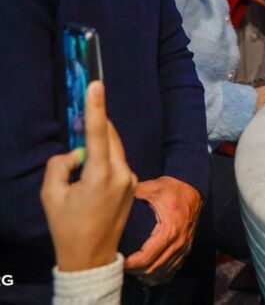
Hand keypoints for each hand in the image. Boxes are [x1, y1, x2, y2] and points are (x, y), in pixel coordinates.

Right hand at [40, 82, 136, 272]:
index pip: (99, 133)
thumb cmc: (68, 227)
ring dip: (99, 147)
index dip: (97, 107)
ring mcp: (131, 178)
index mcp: (101, 175)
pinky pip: (117, 162)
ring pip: (115, 149)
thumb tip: (75, 152)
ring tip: (81, 169)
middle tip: (81, 124)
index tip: (96, 84)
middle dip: (96, 128)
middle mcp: (122, 173)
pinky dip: (105, 161)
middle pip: (110, 137)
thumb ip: (60, 165)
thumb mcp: (52, 196)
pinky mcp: (133, 184)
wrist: (91, 258)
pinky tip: (91, 181)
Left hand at [124, 176, 201, 284]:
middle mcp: (178, 242)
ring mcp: (184, 246)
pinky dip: (161, 275)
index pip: (147, 257)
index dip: (131, 264)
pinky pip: (173, 269)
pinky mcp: (186, 247)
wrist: (194, 187)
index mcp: (169, 230)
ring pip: (163, 272)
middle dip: (136, 271)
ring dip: (147, 275)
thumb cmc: (173, 188)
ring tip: (133, 271)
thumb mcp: (154, 187)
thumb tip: (115, 194)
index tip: (119, 261)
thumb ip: (135, 192)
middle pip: (153, 268)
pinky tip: (149, 273)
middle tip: (122, 266)